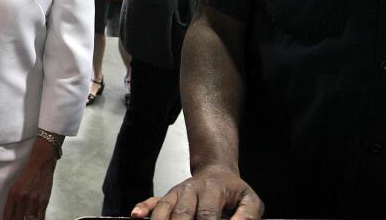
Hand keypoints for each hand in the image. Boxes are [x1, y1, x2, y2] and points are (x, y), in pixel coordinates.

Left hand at [3, 138, 57, 219]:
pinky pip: (40, 218)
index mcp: (13, 194)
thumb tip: (12, 215)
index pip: (7, 216)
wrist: (41, 163)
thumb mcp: (16, 186)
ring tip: (26, 219)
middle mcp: (22, 198)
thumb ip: (13, 200)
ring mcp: (33, 200)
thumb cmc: (28, 174)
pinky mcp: (44, 201)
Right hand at [131, 165, 262, 218]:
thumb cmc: (234, 191)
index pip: (207, 215)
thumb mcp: (249, 200)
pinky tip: (136, 216)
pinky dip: (144, 207)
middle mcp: (191, 190)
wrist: (217, 171)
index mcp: (213, 190)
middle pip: (182, 214)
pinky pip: (154, 201)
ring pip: (165, 208)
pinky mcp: (168, 196)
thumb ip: (248, 216)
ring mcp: (177, 193)